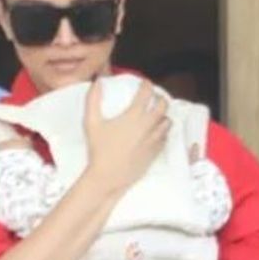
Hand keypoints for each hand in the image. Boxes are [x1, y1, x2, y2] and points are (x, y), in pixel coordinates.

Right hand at [84, 79, 169, 195]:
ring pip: (167, 122)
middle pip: (163, 105)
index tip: (144, 83)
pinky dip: (162, 133)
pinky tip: (154, 133)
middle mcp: (148, 126)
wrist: (108, 177)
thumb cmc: (99, 150)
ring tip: (156, 115)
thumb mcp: (91, 123)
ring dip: (163, 116)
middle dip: (160, 98)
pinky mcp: (155, 153)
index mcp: (134, 116)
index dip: (147, 84)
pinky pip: (165, 138)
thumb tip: (97, 82)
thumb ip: (93, 99)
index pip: (147, 92)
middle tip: (153, 98)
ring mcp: (153, 140)